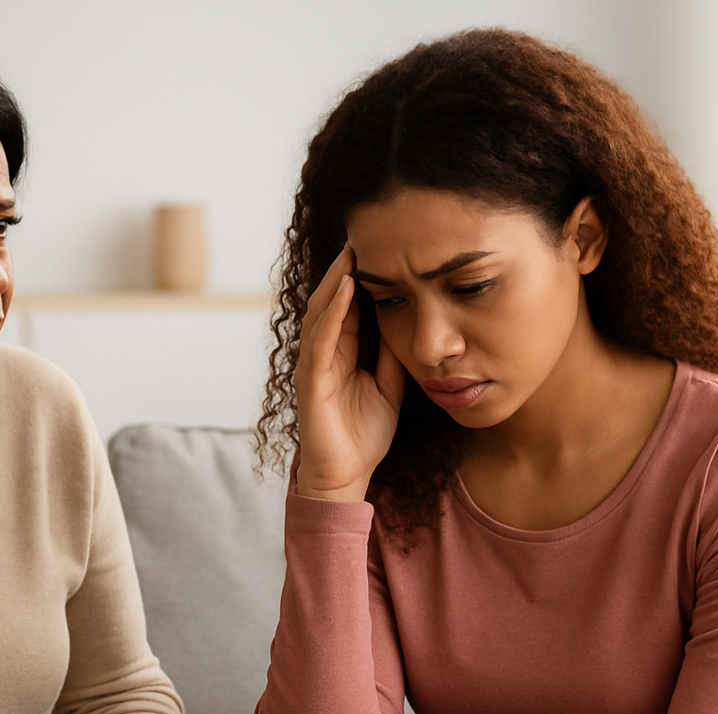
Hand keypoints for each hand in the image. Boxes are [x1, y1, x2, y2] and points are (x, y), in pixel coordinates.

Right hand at [293, 243, 408, 501]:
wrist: (346, 476)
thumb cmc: (363, 435)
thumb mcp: (389, 385)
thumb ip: (391, 353)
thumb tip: (406, 318)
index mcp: (342, 352)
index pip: (350, 305)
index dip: (362, 276)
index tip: (382, 246)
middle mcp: (324, 353)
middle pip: (332, 300)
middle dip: (345, 268)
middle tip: (365, 232)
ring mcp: (314, 365)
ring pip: (322, 312)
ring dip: (336, 279)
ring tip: (353, 250)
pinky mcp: (311, 381)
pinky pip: (321, 338)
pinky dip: (333, 312)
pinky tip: (346, 288)